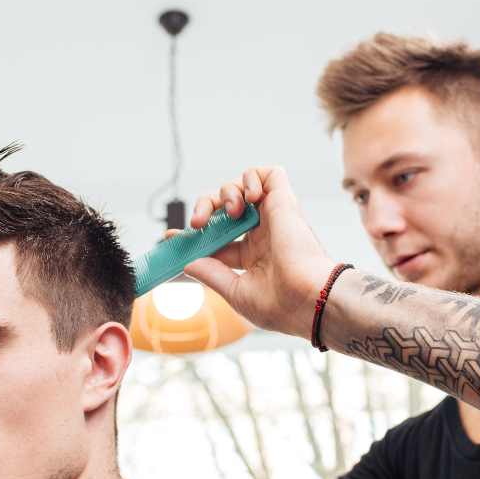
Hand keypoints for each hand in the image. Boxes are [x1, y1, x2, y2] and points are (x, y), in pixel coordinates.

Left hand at [183, 167, 335, 339]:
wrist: (308, 299)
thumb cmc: (280, 305)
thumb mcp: (235, 292)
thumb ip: (211, 273)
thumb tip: (187, 262)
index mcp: (252, 256)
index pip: (217, 237)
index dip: (194, 234)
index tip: (171, 235)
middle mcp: (262, 234)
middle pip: (223, 208)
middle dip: (205, 207)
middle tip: (197, 223)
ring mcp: (273, 217)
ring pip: (241, 187)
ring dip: (226, 193)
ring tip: (232, 212)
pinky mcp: (285, 201)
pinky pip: (269, 173)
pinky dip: (252, 178)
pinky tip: (250, 198)